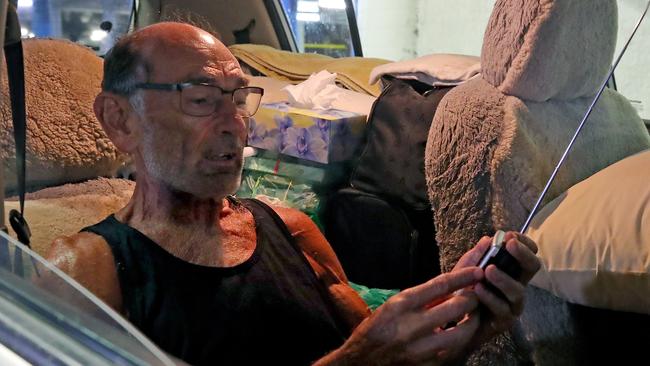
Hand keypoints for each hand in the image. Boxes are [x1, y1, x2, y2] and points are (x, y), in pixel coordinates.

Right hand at [316, 268, 483, 364]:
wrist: (360, 361)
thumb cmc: (376, 329)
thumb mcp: (393, 306)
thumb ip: (422, 298)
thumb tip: (451, 286)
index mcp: (401, 305)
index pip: (440, 285)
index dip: (463, 277)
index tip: (477, 272)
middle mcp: (410, 326)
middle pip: (456, 308)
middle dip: (472, 299)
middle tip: (476, 296)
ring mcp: (419, 349)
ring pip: (461, 334)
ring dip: (471, 323)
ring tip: (473, 316)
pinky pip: (453, 352)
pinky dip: (459, 343)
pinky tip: (460, 336)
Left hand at [453, 232, 540, 344]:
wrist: (454, 318)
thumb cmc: (464, 290)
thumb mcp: (466, 269)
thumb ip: (476, 255)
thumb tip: (488, 239)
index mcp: (511, 270)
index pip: (527, 253)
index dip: (523, 243)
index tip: (510, 236)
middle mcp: (517, 285)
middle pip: (532, 267)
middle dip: (523, 254)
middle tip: (509, 245)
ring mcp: (513, 304)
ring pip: (518, 291)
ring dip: (503, 279)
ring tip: (489, 270)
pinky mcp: (504, 321)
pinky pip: (502, 308)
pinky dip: (490, 297)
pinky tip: (478, 289)